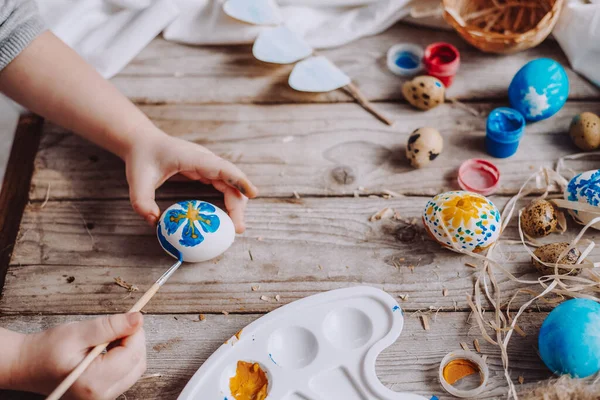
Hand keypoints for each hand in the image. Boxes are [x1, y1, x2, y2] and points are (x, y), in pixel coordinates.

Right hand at [12, 313, 145, 399]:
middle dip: (134, 340)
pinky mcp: (102, 394)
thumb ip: (110, 326)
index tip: (129, 317)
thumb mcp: (78, 332)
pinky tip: (108, 348)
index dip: (135, 332)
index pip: (132, 354)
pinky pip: (125, 374)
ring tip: (109, 337)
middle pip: (137, 364)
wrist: (27, 365)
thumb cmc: (46, 349)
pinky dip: (123, 358)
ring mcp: (102, 398)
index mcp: (94, 382)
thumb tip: (138, 319)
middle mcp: (100, 396)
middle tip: (119, 325)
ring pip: (134, 369)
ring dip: (129, 348)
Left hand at [125, 128, 257, 232]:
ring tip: (236, 226)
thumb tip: (155, 222)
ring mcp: (207, 165)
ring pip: (230, 184)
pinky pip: (223, 185)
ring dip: (237, 204)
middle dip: (239, 203)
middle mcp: (205, 159)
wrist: (142, 142)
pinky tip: (229, 216)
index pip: (222, 168)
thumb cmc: (141, 158)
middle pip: (232, 180)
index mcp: (192, 157)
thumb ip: (142, 202)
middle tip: (238, 228)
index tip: (253, 193)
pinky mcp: (205, 171)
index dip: (239, 180)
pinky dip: (229, 200)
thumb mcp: (137, 181)